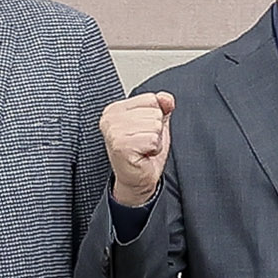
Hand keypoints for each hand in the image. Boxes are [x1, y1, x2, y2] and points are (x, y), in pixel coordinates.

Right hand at [100, 91, 174, 208]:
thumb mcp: (156, 124)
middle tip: (143, 143)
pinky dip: (153, 149)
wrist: (136, 178)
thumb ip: (162, 107)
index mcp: (116, 109)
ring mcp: (113, 131)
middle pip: (155, 112)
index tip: (143, 131)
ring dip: (155, 140)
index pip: (151, 99)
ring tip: (143, 149)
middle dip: (156, 130)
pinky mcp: (120, 145)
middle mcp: (110, 117)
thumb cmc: (143, 152)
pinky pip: (152, 139)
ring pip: (155, 125)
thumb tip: (166, 98)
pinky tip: (142, 155)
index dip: (155, 117)